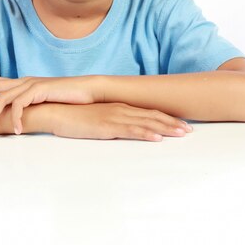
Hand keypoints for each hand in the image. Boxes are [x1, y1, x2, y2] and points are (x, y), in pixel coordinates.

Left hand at [0, 75, 103, 135]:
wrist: (88, 90)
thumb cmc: (68, 98)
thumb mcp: (45, 102)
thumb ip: (31, 107)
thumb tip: (18, 119)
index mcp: (24, 82)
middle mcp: (24, 80)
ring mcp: (31, 84)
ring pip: (3, 96)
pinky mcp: (40, 90)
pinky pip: (21, 104)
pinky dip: (16, 118)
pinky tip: (17, 131)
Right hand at [51, 102, 192, 140]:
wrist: (55, 111)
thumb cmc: (73, 116)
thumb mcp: (96, 119)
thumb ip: (110, 122)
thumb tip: (121, 129)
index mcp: (118, 107)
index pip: (147, 112)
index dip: (165, 118)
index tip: (180, 124)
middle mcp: (119, 109)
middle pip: (151, 116)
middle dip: (172, 123)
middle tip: (189, 130)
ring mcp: (113, 117)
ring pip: (146, 123)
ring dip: (166, 128)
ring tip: (182, 133)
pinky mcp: (106, 126)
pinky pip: (130, 131)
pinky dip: (146, 133)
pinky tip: (157, 138)